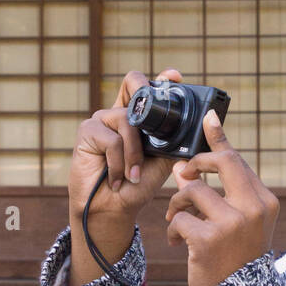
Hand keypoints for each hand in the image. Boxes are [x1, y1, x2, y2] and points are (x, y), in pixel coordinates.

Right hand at [68, 67, 183, 227]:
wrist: (113, 209)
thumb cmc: (137, 185)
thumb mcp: (163, 161)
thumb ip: (174, 140)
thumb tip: (197, 127)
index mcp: (139, 118)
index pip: (148, 89)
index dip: (162, 79)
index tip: (175, 77)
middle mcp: (120, 113)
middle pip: (132, 82)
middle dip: (145, 92)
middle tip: (152, 115)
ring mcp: (102, 119)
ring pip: (128, 121)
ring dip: (134, 154)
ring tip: (133, 175)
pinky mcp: (87, 130)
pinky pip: (112, 140)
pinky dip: (119, 163)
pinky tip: (117, 178)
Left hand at [165, 111, 279, 285]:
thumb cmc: (236, 260)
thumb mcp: (239, 225)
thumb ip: (222, 195)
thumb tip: (187, 167)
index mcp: (264, 201)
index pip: (238, 161)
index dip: (220, 138)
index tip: (209, 116)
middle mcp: (253, 208)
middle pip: (220, 163)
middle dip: (197, 161)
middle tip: (185, 171)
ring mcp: (233, 223)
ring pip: (192, 190)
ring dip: (179, 205)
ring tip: (179, 223)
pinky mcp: (209, 239)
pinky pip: (179, 217)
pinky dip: (175, 229)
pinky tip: (180, 244)